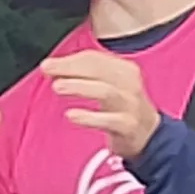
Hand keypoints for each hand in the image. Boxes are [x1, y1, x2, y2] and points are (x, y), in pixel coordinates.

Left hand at [40, 51, 159, 158]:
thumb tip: (50, 67)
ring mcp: (131, 105)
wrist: (147, 134)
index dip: (70, 60)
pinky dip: (89, 117)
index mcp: (123, 70)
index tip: (48, 64)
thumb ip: (81, 74)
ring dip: (79, 87)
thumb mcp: (106, 84)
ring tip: (57, 86)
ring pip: (106, 92)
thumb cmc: (119, 105)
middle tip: (47, 70)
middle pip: (100, 71)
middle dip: (71, 69)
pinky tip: (71, 115)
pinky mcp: (128, 126)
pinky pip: (109, 120)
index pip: (95, 59)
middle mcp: (129, 84)